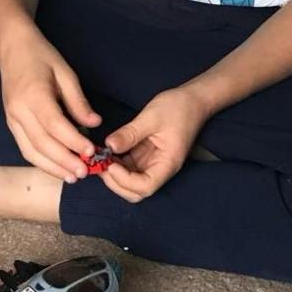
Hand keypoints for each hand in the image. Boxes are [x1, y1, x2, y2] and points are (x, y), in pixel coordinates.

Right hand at [0, 33, 101, 183]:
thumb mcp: (66, 73)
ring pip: (31, 151)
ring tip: (73, 177)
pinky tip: (57, 168)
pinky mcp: (11, 124)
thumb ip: (78, 101)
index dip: (73, 142)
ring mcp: (11, 119)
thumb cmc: (42, 57)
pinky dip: (41, 161)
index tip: (91, 152)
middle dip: (64, 161)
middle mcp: (18, 111)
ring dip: (52, 167)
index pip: (54, 125)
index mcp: (33, 95)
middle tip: (85, 172)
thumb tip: (94, 124)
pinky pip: (25, 148)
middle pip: (42, 143)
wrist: (13, 48)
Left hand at [100, 87, 210, 202]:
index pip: (146, 186)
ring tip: (99, 158)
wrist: (193, 100)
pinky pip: (128, 167)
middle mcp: (160, 168)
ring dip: (113, 174)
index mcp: (168, 163)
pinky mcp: (145, 156)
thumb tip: (108, 146)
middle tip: (99, 165)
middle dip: (115, 182)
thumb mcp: (151, 117)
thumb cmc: (178, 107)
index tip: (110, 165)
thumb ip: (130, 133)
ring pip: (130, 182)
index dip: (125, 181)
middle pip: (136, 191)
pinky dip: (115, 163)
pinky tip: (105, 152)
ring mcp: (152, 163)